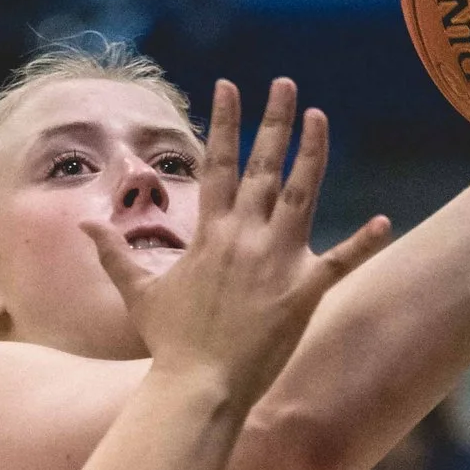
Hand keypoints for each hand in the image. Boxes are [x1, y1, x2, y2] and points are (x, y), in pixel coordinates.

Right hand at [84, 78, 390, 417]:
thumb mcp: (137, 292)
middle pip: (262, 166)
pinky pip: (340, 263)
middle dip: (273, 121)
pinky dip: (363, 244)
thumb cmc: (168, 344)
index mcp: (209, 233)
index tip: (229, 86)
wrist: (197, 387)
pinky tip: (385, 222)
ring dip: (313, 153)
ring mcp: (275, 262)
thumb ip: (114, 254)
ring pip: (301, 194)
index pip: (217, 163)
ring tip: (319, 117)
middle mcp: (244, 237)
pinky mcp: (302, 292)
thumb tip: (83, 226)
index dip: (223, 122)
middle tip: (285, 83)